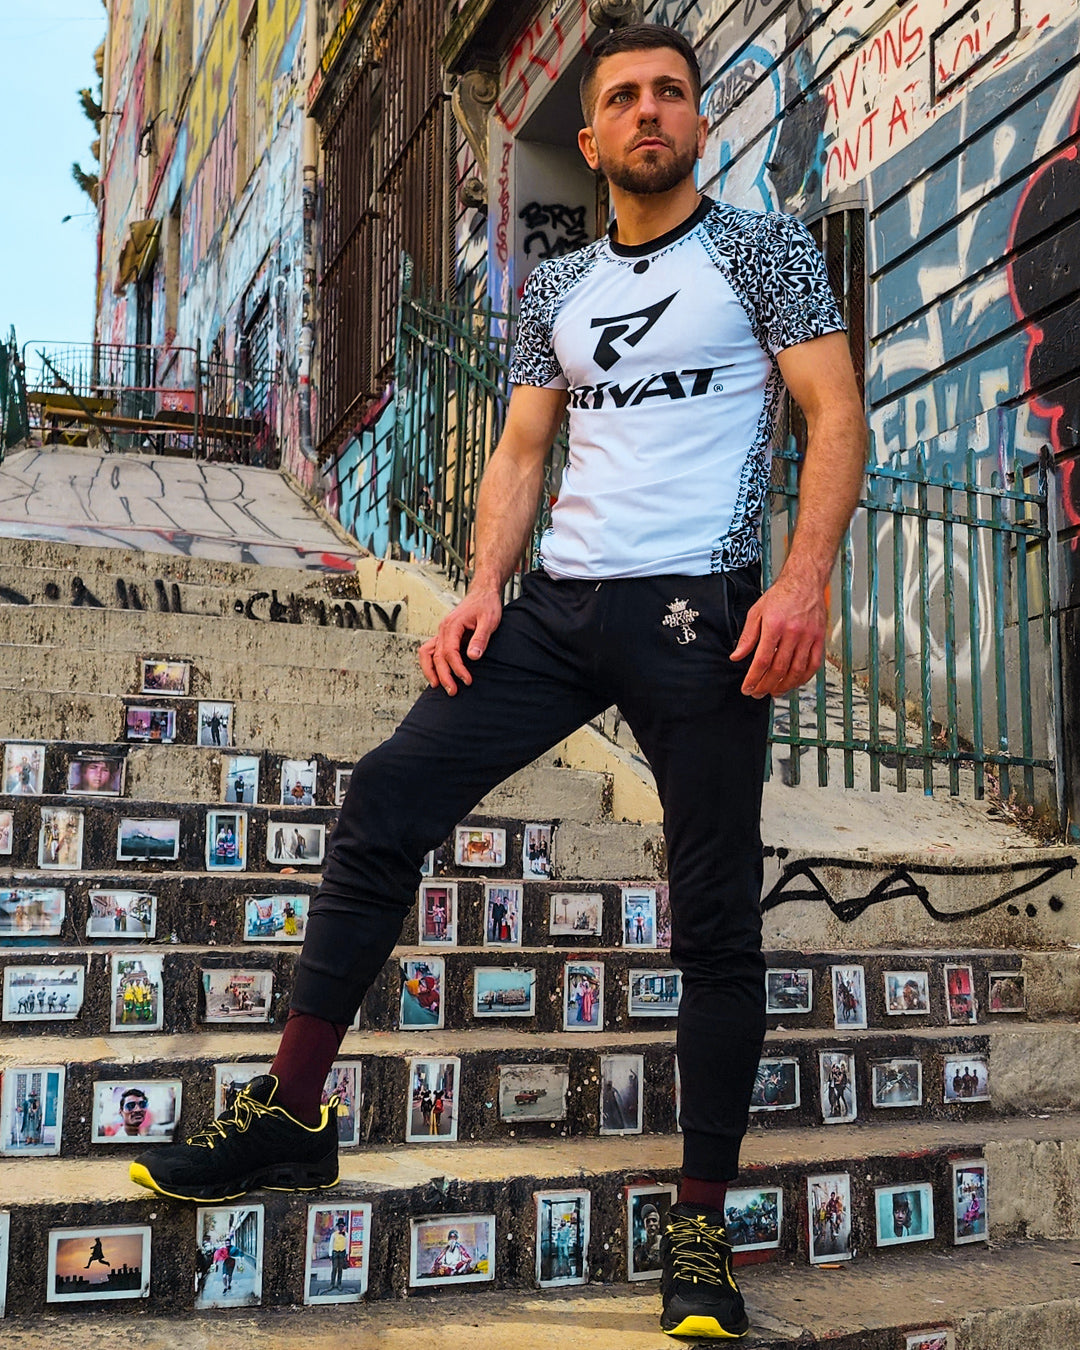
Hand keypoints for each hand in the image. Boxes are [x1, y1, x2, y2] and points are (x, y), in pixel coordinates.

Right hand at [419, 585, 502, 694]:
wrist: (483, 593)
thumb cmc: (487, 605)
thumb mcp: (489, 621)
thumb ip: (481, 638)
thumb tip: (473, 656)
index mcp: (452, 625)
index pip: (450, 652)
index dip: (457, 668)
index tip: (467, 680)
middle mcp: (443, 629)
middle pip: (437, 656)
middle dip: (443, 676)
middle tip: (453, 691)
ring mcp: (442, 633)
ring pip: (427, 654)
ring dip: (430, 670)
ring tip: (437, 686)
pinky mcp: (445, 636)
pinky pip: (431, 650)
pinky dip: (430, 663)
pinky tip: (437, 674)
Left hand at [730, 574, 826, 697]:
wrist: (805, 582)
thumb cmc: (780, 596)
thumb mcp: (756, 612)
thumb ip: (747, 636)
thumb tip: (737, 656)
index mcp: (774, 626)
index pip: (762, 660)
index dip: (753, 678)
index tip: (747, 687)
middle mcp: (793, 633)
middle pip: (778, 669)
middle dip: (766, 685)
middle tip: (758, 693)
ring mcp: (808, 636)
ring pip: (796, 670)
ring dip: (784, 686)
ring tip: (773, 692)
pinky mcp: (819, 638)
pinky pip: (813, 664)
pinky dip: (803, 678)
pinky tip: (794, 683)